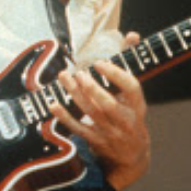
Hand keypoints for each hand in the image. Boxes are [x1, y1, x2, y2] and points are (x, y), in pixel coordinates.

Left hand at [51, 32, 149, 189]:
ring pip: (92, 114)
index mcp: (138, 105)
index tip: (99, 63)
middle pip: (109, 105)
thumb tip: (132, 34)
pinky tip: (53, 104)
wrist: (133, 155)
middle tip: (79, 72)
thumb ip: (130, 63)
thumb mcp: (134, 94)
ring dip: (75, 95)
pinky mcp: (96, 142)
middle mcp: (126, 120)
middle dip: (92, 88)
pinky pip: (78, 129)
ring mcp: (111, 133)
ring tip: (64, 77)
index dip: (116, 75)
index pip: (132, 88)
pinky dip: (64, 117)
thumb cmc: (130, 114)